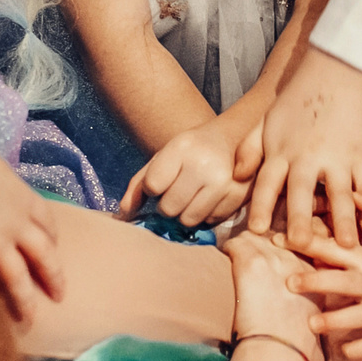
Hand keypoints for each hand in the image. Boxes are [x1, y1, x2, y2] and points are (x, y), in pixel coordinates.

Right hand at [0, 147, 64, 320]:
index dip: (53, 240)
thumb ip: (2, 189)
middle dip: (54, 277)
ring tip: (30, 318)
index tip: (54, 249)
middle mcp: (18, 224)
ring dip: (26, 300)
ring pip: (19, 278)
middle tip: (60, 295)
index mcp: (25, 200)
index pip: (49, 225)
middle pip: (44, 257)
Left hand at [122, 117, 253, 227]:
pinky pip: (210, 221)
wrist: (232, 138)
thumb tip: (123, 217)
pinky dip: (206, 215)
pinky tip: (210, 198)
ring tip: (193, 196)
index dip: (153, 188)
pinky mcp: (238, 196)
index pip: (152, 186)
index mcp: (181, 147)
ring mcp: (223, 181)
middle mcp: (203, 164)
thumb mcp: (163, 158)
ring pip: (189, 220)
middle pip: (169, 208)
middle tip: (178, 192)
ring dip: (186, 213)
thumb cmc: (190, 151)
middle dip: (168, 205)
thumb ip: (138, 186)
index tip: (161, 181)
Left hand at [222, 229, 322, 360]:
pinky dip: (227, 252)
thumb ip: (316, 316)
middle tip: (253, 262)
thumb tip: (310, 329)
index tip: (276, 261)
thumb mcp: (319, 327)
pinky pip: (234, 244)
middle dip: (266, 246)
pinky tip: (223, 262)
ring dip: (245, 248)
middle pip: (279, 237)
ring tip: (236, 262)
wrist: (281, 355)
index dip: (289, 249)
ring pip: (255, 237)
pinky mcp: (252, 262)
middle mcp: (299, 260)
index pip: (305, 244)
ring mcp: (275, 258)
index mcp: (319, 275)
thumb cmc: (299, 351)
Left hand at [251, 49, 361, 246]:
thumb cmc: (296, 101)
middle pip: (301, 193)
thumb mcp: (265, 122)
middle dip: (300, 219)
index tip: (258, 230)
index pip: (267, 183)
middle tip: (301, 243)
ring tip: (347, 245)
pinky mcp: (360, 155)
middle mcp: (307, 158)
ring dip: (342, 221)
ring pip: (339, 195)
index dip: (261, 207)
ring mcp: (337, 158)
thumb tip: (238, 176)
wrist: (334, 74)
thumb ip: (249, 150)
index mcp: (281, 152)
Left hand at [289, 190, 361, 360]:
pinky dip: (360, 349)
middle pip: (342, 281)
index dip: (306, 242)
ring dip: (335, 321)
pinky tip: (342, 353)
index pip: (333, 247)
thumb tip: (353, 191)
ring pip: (357, 316)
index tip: (278, 239)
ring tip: (312, 324)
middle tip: (289, 282)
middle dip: (315, 281)